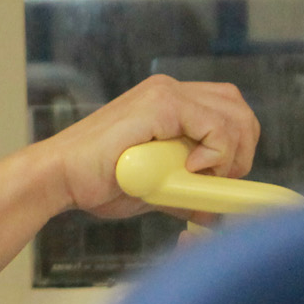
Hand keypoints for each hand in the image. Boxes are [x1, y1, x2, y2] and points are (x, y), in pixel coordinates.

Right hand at [0, 74, 260, 287]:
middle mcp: (168, 90)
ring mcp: (164, 93)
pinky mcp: (160, 104)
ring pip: (233, 115)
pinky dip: (216, 151)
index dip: (238, 145)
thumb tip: (215, 213)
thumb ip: (186, 191)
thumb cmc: (97, 182)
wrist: (60, 179)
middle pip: (238, 108)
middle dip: (243, 149)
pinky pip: (215, 126)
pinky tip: (192, 167)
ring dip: (231, 153)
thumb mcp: (155, 187)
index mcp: (168, 103)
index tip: (223, 178)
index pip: (228, 110)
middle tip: (221, 180)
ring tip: (204, 176)